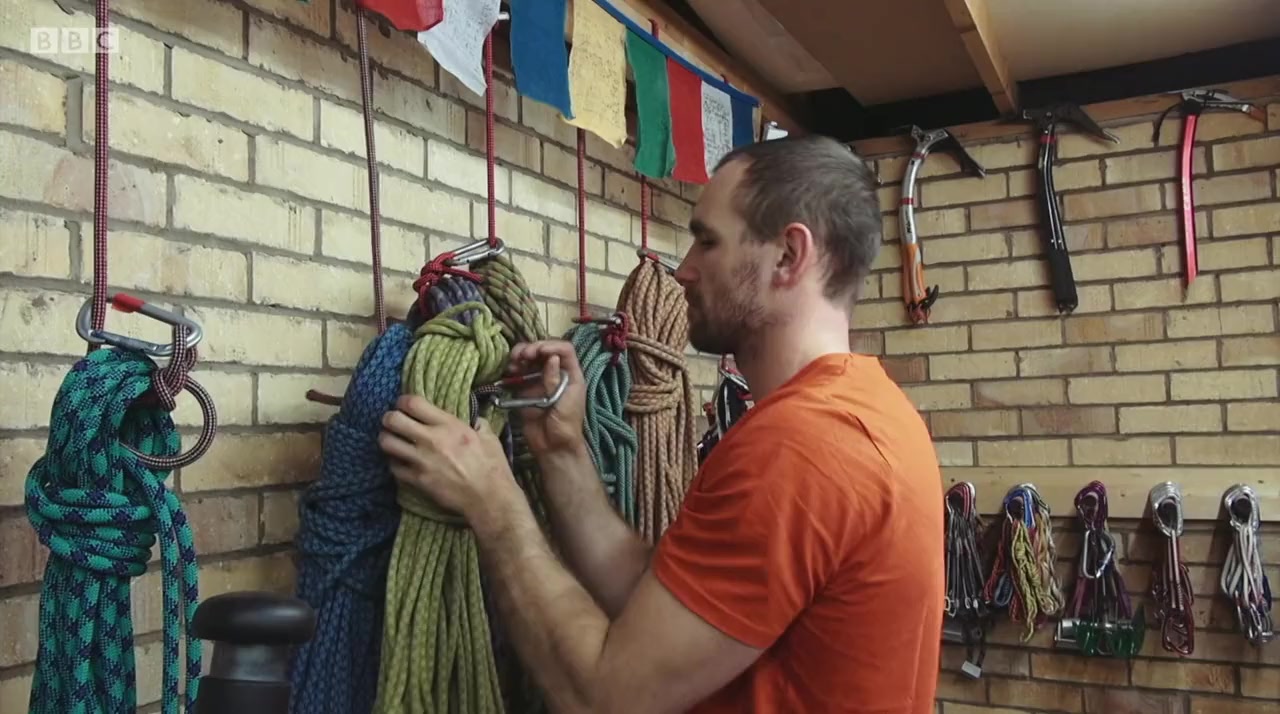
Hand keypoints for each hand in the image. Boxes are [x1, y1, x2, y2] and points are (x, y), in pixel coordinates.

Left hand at [378, 395, 520, 523]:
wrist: (488, 498)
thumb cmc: (492, 468)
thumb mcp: (489, 438)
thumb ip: (479, 424)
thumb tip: (475, 421)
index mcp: (449, 425)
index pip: (413, 403)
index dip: (404, 401)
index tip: (405, 405)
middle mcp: (431, 439)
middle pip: (393, 420)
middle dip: (389, 418)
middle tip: (393, 422)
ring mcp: (421, 461)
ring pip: (386, 443)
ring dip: (387, 439)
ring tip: (393, 441)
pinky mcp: (417, 480)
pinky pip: (393, 467)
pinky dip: (394, 463)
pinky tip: (401, 462)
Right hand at [506, 340, 587, 455]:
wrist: (553, 447)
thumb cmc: (566, 425)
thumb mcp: (564, 400)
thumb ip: (555, 379)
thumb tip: (551, 357)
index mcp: (571, 374)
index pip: (564, 349)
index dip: (550, 345)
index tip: (536, 351)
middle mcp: (555, 373)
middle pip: (544, 350)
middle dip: (531, 348)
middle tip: (522, 356)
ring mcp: (540, 380)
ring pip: (529, 359)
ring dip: (520, 356)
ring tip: (513, 362)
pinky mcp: (526, 389)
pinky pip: (519, 374)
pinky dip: (513, 370)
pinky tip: (509, 371)